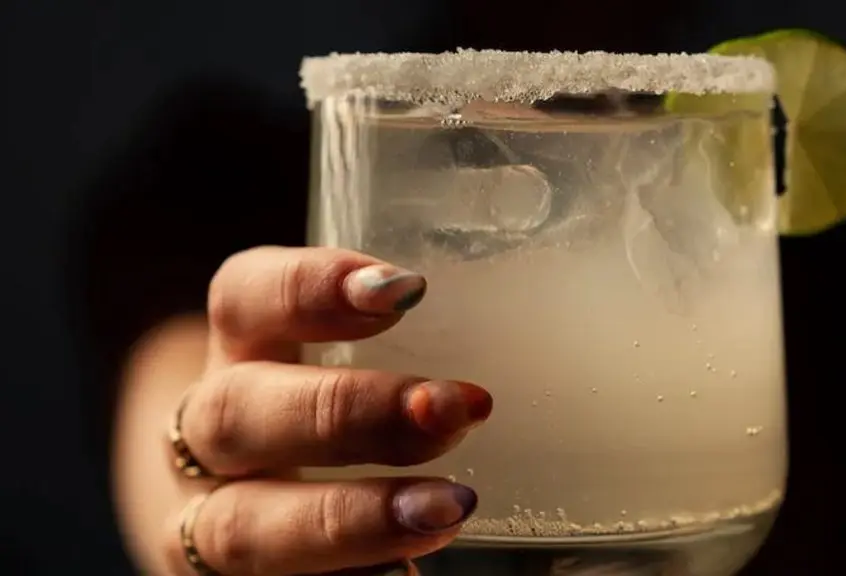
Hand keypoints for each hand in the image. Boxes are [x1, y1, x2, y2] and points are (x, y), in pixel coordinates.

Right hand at [163, 246, 491, 574]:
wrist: (242, 487)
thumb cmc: (323, 401)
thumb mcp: (341, 352)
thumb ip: (414, 341)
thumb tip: (542, 329)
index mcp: (240, 347)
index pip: (245, 296)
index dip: (312, 286)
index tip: (407, 290)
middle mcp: (211, 425)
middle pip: (238, 412)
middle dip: (348, 413)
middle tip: (452, 410)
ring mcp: (208, 513)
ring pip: (243, 524)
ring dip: (350, 520)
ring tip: (447, 510)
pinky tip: (407, 575)